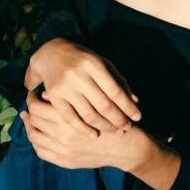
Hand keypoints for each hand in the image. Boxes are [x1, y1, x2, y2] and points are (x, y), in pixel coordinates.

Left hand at [21, 89, 140, 169]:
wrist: (124, 147)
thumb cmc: (111, 119)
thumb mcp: (95, 101)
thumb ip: (70, 96)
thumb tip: (44, 93)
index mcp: (69, 116)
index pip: (37, 106)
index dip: (32, 98)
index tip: (33, 94)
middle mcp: (63, 133)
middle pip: (34, 119)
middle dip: (30, 110)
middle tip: (31, 104)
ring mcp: (63, 149)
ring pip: (34, 136)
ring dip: (29, 125)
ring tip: (29, 118)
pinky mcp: (65, 161)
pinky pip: (41, 151)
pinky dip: (36, 142)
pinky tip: (37, 134)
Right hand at [25, 38, 140, 136]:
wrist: (51, 54)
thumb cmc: (84, 60)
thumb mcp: (102, 64)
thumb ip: (118, 81)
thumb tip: (135, 101)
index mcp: (94, 65)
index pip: (115, 91)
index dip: (128, 107)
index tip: (138, 117)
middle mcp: (78, 75)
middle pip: (103, 105)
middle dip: (118, 120)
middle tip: (127, 127)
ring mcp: (65, 87)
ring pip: (88, 115)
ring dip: (105, 126)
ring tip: (115, 132)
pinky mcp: (54, 96)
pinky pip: (71, 118)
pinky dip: (84, 129)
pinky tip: (95, 135)